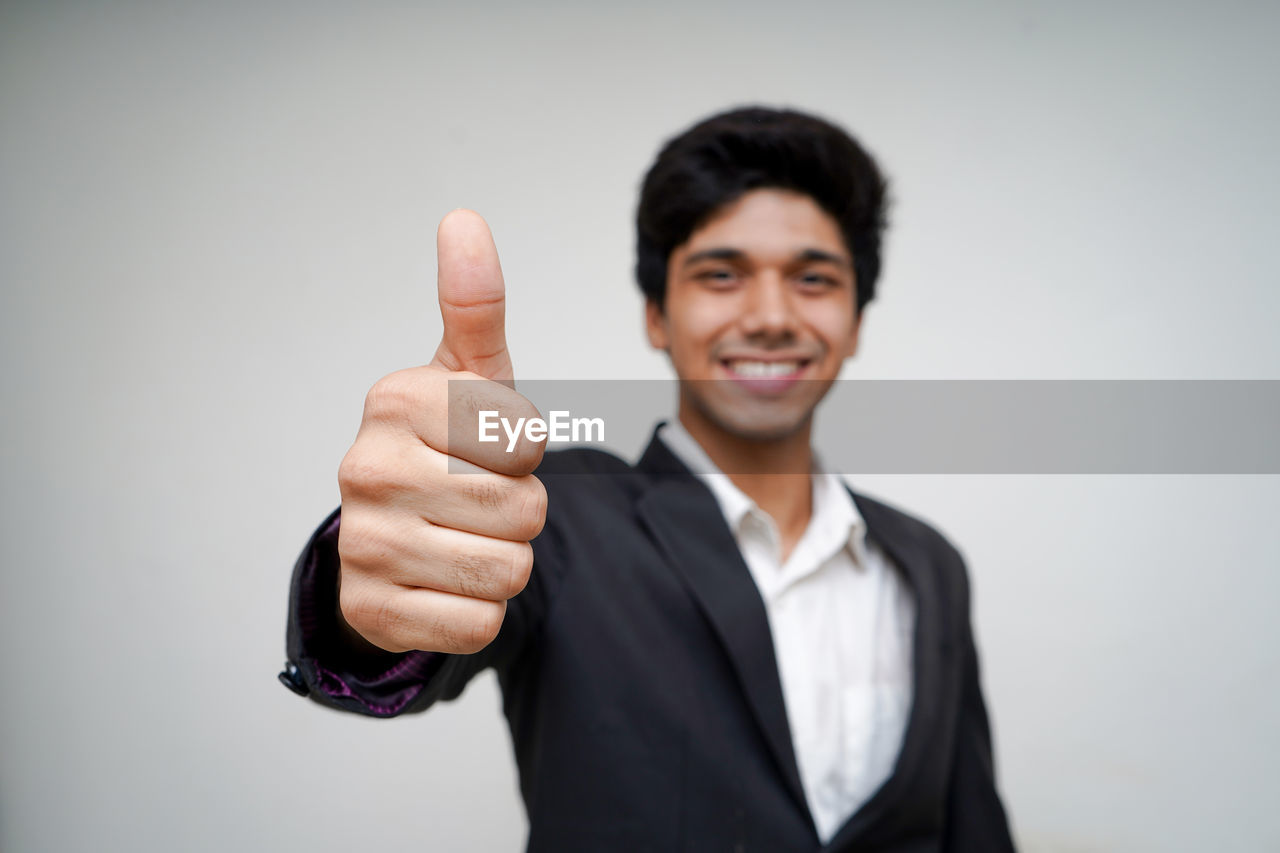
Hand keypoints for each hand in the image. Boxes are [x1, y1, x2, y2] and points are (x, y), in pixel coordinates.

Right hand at [335, 210, 546, 653]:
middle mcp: (365, 468)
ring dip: (503, 562)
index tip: (485, 445)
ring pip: (509, 571)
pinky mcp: (371, 612)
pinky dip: (478, 612)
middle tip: (474, 499)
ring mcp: (363, 544)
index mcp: (396, 400)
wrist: (390, 534)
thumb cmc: (445, 445)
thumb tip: (463, 219)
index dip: (526, 450)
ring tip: (460, 538)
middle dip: (519, 512)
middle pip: (526, 511)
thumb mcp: (468, 376)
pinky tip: (441, 583)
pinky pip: (479, 625)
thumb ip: (474, 305)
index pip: (529, 440)